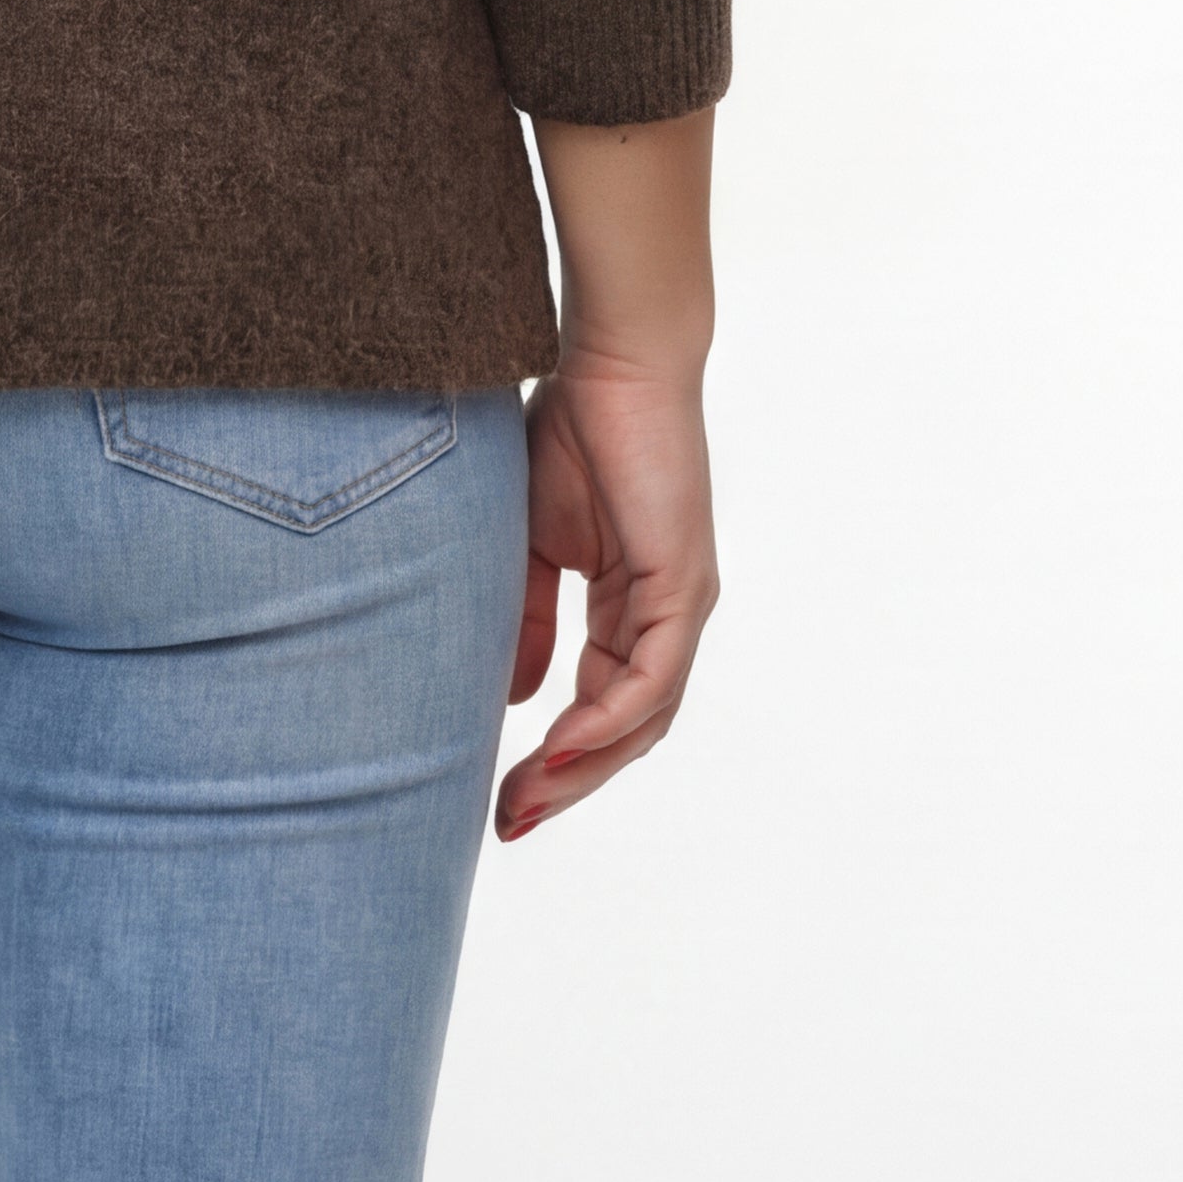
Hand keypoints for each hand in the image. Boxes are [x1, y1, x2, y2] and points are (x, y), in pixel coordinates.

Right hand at [495, 351, 717, 840]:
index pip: (602, 702)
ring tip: (526, 803)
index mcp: (633, 604)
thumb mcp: (533, 539)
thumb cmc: (576, 427)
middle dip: (568, 782)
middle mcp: (667, 616)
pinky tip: (559, 745)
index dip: (557, 755)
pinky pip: (650, 676)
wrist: (613, 358)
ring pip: (642, 717)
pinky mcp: (681, 586)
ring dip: (584, 767)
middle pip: (626, 729)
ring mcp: (680, 604)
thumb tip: (519, 697)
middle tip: (508, 823)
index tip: (501, 795)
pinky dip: (606, 719)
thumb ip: (528, 616)